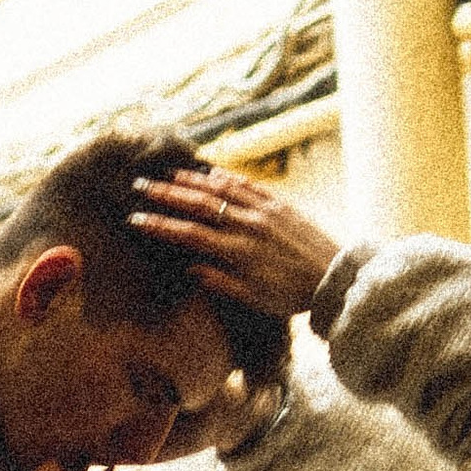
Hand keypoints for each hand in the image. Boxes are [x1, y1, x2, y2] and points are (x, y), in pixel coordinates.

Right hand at [131, 165, 340, 320]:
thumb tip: (190, 267)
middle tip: (141, 186)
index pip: (189, 234)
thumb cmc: (293, 296)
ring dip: (193, 180)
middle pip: (199, 204)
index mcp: (238, 252)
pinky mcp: (281, 204)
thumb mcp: (254, 298)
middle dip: (166, 194)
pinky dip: (228, 176)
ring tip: (170, 174)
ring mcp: (265, 211)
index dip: (160, 225)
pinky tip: (213, 172)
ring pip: (222, 189)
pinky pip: (249, 185)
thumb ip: (221, 281)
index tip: (136, 219)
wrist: (334, 278)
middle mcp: (248, 226)